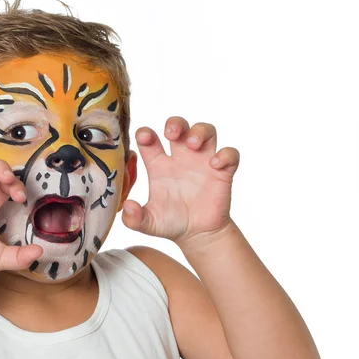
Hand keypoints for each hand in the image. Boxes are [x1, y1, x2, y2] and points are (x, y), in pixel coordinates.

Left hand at [122, 117, 239, 246]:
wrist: (198, 235)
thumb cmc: (170, 223)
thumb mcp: (148, 223)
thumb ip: (134, 218)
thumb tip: (128, 206)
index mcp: (159, 165)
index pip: (150, 140)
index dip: (145, 133)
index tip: (144, 136)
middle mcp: (180, 158)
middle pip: (179, 127)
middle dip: (175, 124)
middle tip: (171, 134)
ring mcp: (202, 162)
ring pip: (206, 132)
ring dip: (200, 131)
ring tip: (193, 145)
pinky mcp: (222, 172)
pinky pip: (230, 154)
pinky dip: (225, 154)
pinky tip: (215, 164)